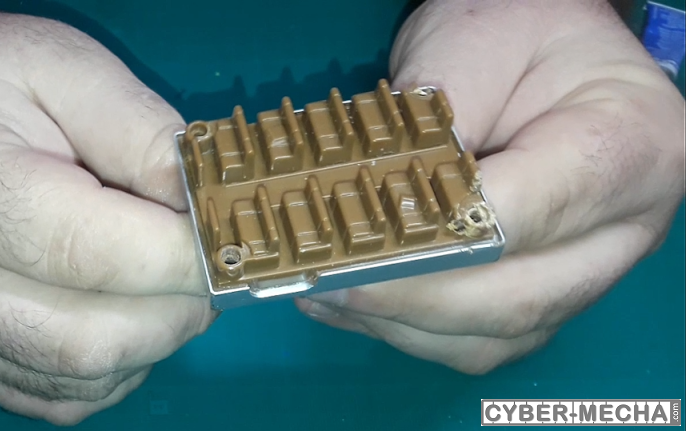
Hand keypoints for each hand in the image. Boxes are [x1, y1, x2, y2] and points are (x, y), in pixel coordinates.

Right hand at [0, 3, 215, 424]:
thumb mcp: (65, 67)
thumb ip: (141, 134)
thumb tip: (205, 208)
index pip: (88, 251)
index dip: (179, 256)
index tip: (230, 237)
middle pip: (88, 338)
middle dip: (177, 309)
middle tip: (209, 263)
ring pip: (80, 377)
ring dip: (155, 339)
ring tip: (167, 279)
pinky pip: (59, 396)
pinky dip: (118, 367)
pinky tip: (127, 313)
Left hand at [296, 0, 684, 373]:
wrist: (557, 53)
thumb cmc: (522, 34)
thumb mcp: (472, 45)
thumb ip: (431, 122)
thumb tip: (374, 205)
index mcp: (629, 147)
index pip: (525, 216)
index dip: (435, 244)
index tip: (356, 250)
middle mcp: (625, 228)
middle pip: (517, 298)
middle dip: (410, 300)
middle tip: (329, 282)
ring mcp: (589, 270)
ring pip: (498, 335)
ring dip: (404, 325)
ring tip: (328, 294)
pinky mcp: (548, 294)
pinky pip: (484, 339)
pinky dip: (416, 331)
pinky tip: (360, 305)